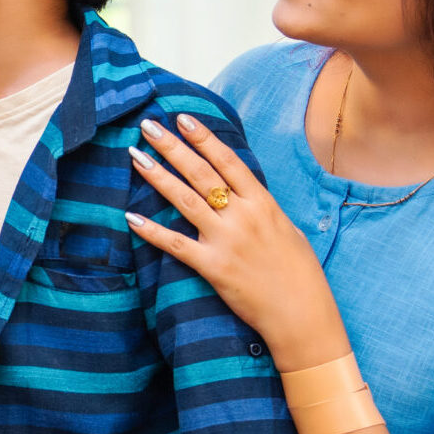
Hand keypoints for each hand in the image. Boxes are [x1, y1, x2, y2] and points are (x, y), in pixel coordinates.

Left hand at [129, 113, 348, 372]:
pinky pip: (175, 245)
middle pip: (201, 173)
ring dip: (157, 176)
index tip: (183, 118)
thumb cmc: (299, 274)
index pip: (228, 162)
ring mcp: (226, 241)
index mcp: (264, 204)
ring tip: (135, 157)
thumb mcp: (287, 229)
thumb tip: (241, 188)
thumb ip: (261, 207)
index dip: (204, 138)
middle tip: (148, 126)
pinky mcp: (213, 267)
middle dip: (172, 147)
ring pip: (185, 200)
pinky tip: (130, 217)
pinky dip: (151, 231)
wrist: (303, 315)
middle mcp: (243, 217)